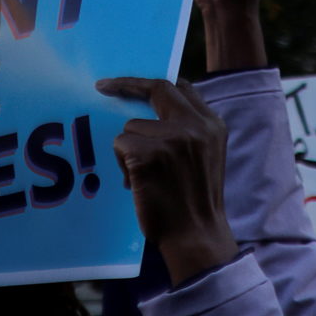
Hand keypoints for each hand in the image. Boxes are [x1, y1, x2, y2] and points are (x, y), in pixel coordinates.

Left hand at [99, 77, 236, 285]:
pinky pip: (120, 144)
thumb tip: (153, 113)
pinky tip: (136, 183)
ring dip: (130, 150)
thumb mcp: (205, 157)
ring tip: (144, 176)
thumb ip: (188, 132)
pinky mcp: (148, 153)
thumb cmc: (195, 201)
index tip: (133, 82)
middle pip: (157, 89)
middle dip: (126, 84)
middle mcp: (196, 126)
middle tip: (103, 86)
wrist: (196, 233)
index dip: (156, 82)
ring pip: (132, 127)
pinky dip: (121, 164)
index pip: (182, 88)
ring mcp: (172, 138)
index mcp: (213, 126)